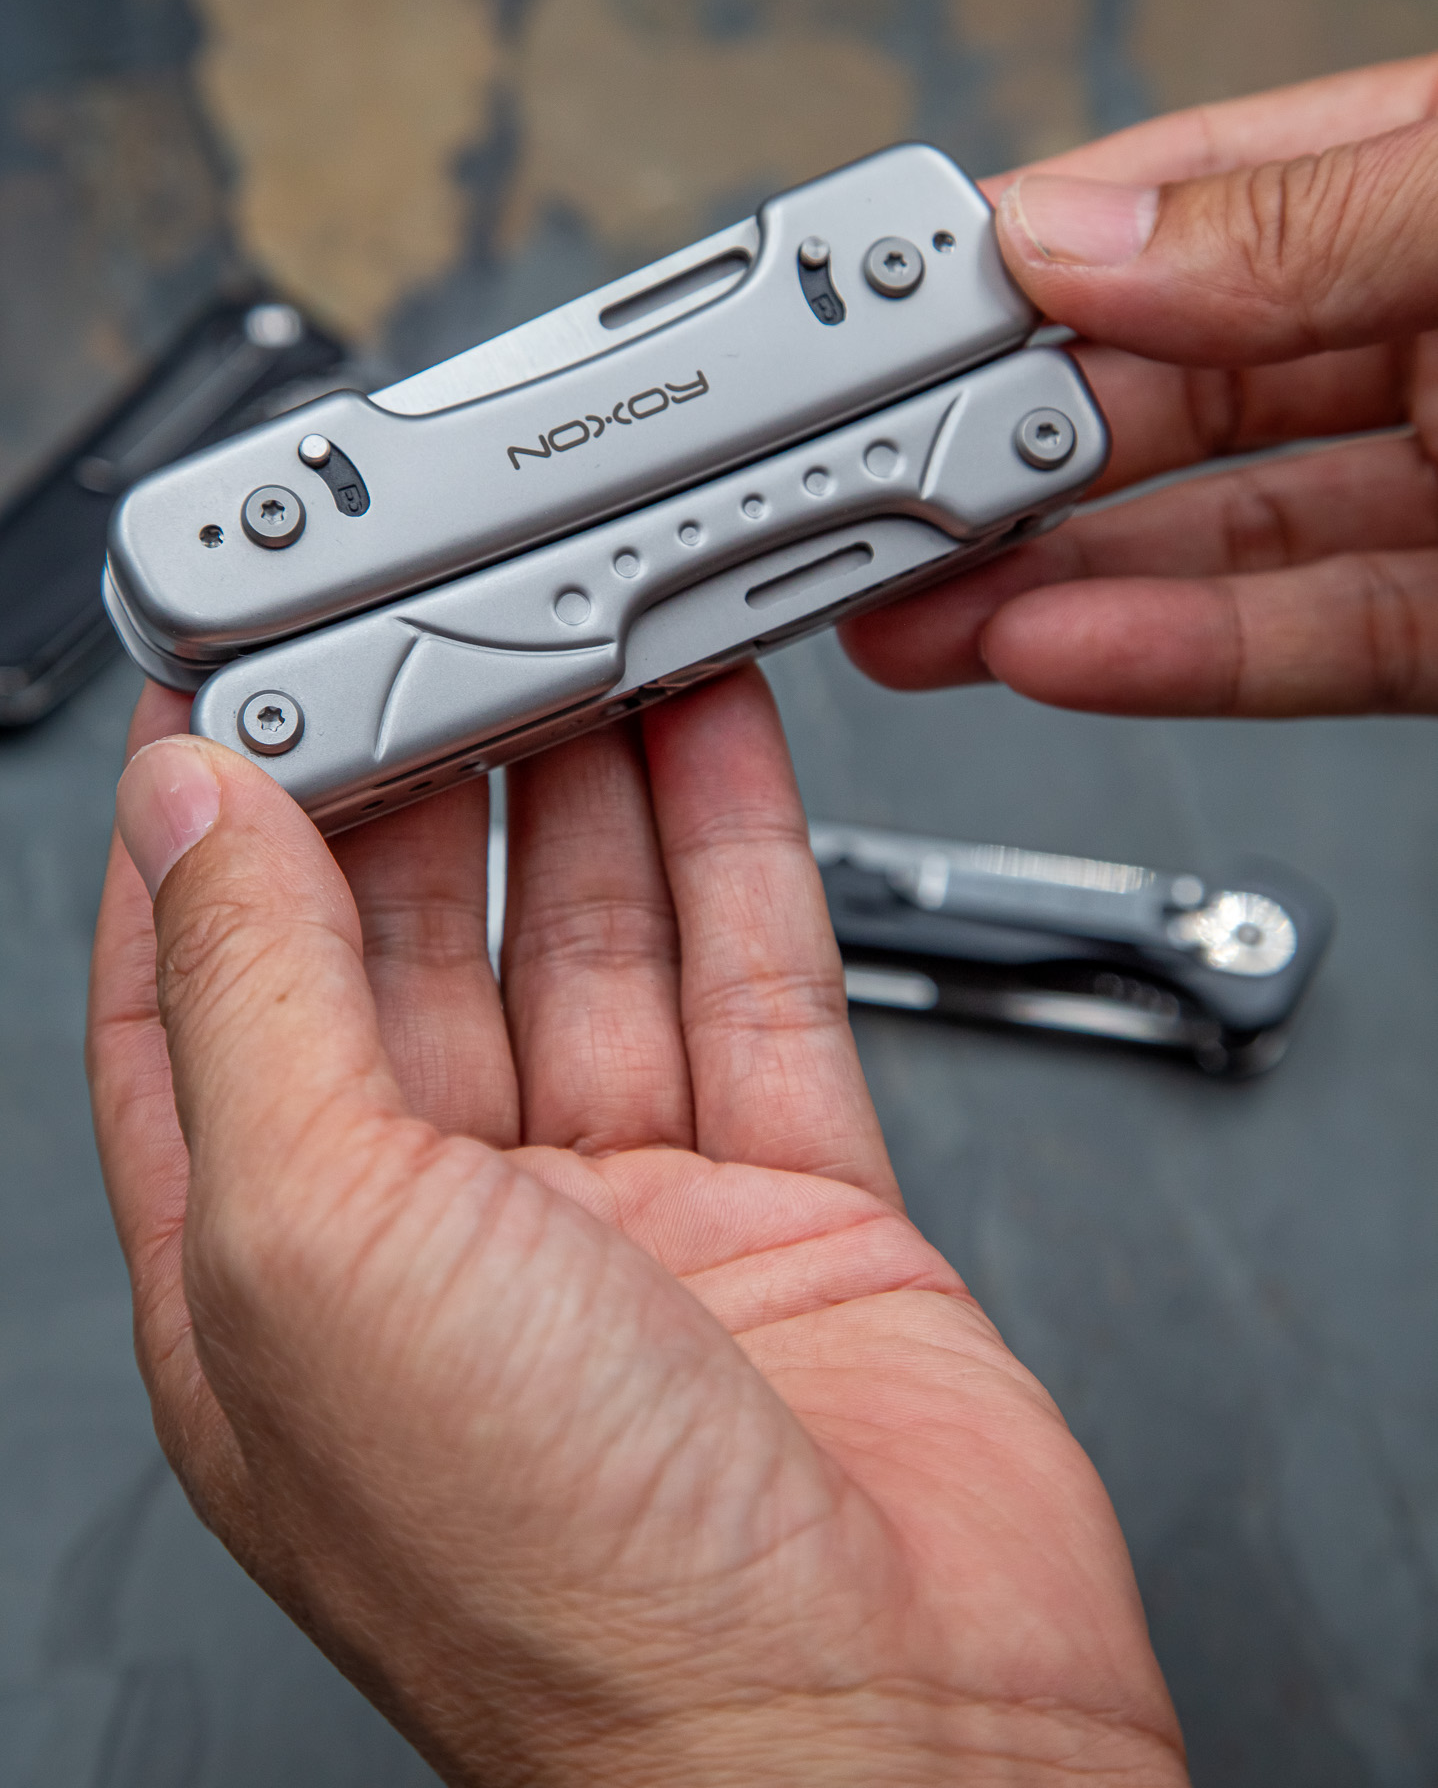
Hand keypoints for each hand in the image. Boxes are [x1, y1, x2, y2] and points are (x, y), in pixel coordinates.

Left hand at [87, 671, 1184, 1786]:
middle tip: (445, 620)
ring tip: (588, 632)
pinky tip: (716, 736)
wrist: (886, 1746)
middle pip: (411, 942)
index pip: (198, 996)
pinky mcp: (787, 1197)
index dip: (201, 833)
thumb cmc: (572, 1600)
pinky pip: (754, 978)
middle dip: (424, 774)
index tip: (228, 686)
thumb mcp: (322, 1252)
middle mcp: (442, 1240)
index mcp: (273, 1274)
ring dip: (588, 782)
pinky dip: (735, 845)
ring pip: (589, 940)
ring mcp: (623, 1215)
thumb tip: (190, 817)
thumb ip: (254, 1006)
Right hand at [842, 53, 1437, 714]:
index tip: (894, 306)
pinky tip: (1054, 652)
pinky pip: (1310, 648)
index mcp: (1421, 186)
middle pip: (1168, 389)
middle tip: (872, 477)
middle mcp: (1426, 334)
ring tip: (910, 602)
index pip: (1187, 204)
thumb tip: (1079, 239)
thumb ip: (1300, 221)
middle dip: (1005, 440)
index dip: (1032, 255)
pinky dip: (1176, 659)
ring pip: (1213, 539)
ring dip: (1048, 578)